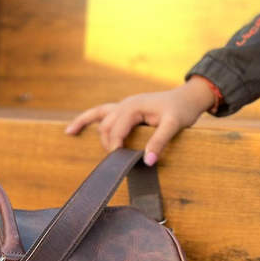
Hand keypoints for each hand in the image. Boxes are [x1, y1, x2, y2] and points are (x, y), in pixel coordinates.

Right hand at [64, 77, 215, 164]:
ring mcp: (122, 105)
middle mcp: (124, 104)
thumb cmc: (182, 110)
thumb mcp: (174, 125)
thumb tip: (147, 161)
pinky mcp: (123, 108)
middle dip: (108, 144)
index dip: (115, 147)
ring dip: (93, 133)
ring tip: (76, 140)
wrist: (188, 98)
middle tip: (117, 160)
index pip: (115, 130)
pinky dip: (85, 120)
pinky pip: (99, 113)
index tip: (119, 162)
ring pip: (99, 120)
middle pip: (105, 127)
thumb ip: (159, 142)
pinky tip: (71, 130)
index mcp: (133, 107)